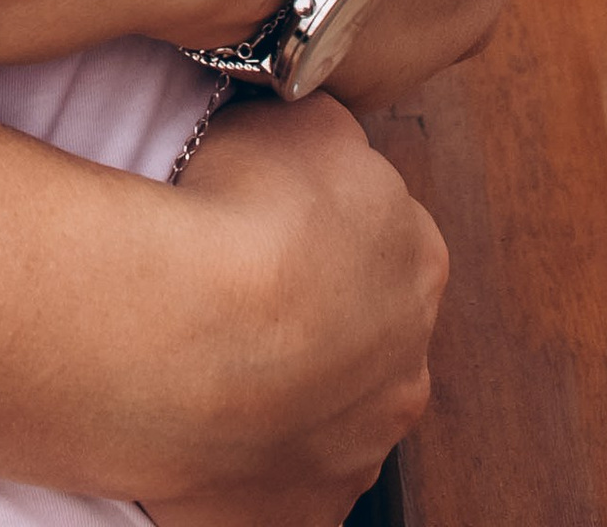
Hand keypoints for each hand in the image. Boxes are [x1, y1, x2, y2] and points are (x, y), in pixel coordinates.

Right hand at [143, 99, 442, 524]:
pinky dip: (251, 454)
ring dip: (285, 385)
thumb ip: (331, 137)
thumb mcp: (300, 119)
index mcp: (418, 260)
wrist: (188, 330)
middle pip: (362, 329)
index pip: (378, 233)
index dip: (317, 222)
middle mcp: (408, 363)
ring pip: (327, 409)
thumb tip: (327, 144)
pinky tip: (204, 418)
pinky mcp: (307, 510)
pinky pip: (281, 478)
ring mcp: (360, 447)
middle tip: (236, 288)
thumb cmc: (238, 214)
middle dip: (313, 312)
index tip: (264, 217)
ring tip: (210, 353)